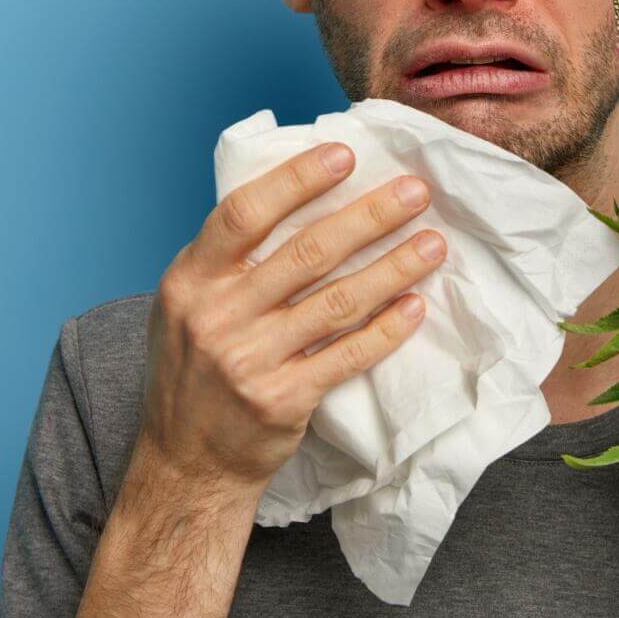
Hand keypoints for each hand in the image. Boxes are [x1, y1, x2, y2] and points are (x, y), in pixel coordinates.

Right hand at [135, 142, 445, 491]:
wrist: (185, 462)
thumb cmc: (193, 367)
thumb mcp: (186, 302)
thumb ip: (228, 257)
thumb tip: (297, 194)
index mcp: (191, 279)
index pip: (244, 213)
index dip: (297, 179)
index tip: (345, 155)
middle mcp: (217, 316)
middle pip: (306, 253)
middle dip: (368, 216)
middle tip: (415, 191)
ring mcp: (250, 361)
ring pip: (336, 302)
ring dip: (392, 268)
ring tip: (433, 243)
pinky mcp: (283, 401)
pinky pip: (347, 356)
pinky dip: (385, 330)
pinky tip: (415, 305)